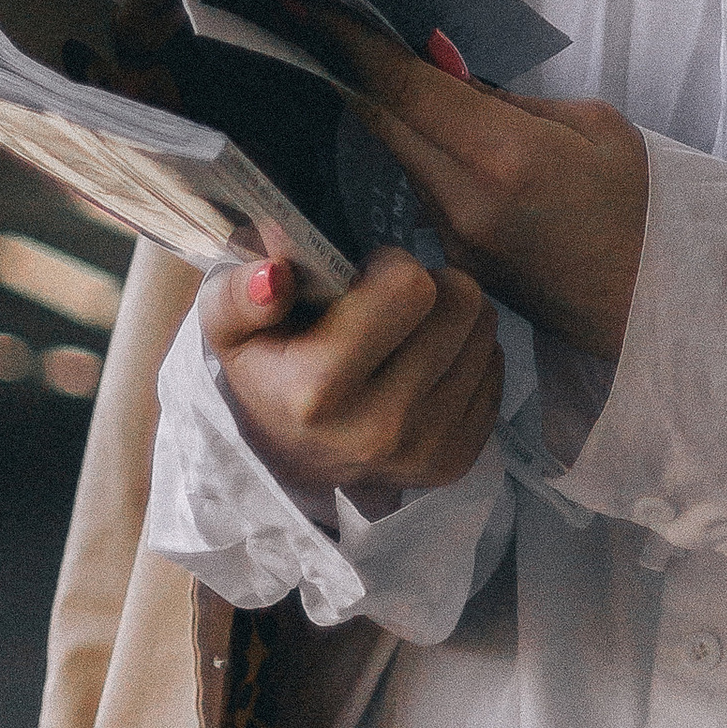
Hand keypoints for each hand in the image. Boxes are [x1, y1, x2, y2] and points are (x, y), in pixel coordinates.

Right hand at [198, 245, 502, 511]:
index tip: (363, 281)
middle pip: (460, 302)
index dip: (388, 266)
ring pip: (485, 331)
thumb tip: (275, 276)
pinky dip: (466, 355)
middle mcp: (379, 430)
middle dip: (428, 286)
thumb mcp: (230, 324)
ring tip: (406, 332)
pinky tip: (425, 364)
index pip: (410, 286)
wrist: (285, 458)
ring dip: (451, 317)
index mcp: (319, 390)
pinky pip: (495, 369)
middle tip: (389, 305)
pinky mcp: (456, 461)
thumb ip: (241, 291)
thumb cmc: (266, 370)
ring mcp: (423, 452)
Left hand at [337, 33, 648, 364]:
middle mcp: (464, 198)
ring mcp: (452, 236)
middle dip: (342, 65)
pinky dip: (409, 147)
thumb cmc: (638, 203)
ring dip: (378, 106)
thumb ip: (509, 98)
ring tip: (363, 59)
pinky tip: (415, 123)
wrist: (651, 302)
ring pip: (397, 153)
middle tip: (309, 18)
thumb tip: (443, 72)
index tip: (298, 4)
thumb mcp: (592, 124)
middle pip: (380, 119)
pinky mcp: (452, 259)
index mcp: (506, 154)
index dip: (346, 42)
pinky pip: (418, 186)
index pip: (404, 87)